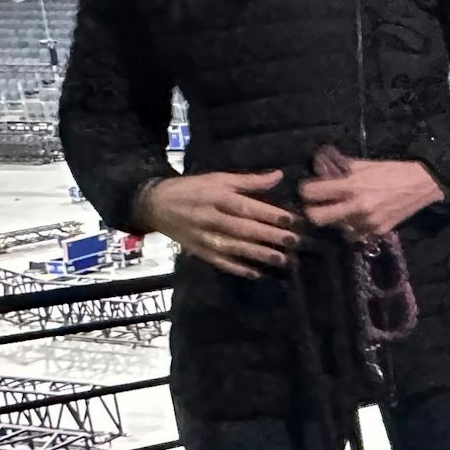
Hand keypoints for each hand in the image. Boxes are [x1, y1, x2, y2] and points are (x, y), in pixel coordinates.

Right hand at [136, 170, 297, 279]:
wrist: (155, 205)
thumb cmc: (192, 189)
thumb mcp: (218, 179)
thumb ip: (249, 181)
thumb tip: (279, 175)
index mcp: (217, 197)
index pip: (246, 207)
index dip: (269, 214)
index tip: (292, 220)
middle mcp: (211, 219)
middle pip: (244, 229)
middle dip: (270, 236)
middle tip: (294, 242)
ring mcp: (204, 237)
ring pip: (235, 248)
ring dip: (260, 255)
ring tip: (283, 259)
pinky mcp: (199, 251)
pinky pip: (220, 262)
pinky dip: (238, 269)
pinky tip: (257, 274)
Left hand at [300, 159, 444, 241]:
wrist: (423, 184)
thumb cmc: (393, 171)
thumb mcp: (365, 164)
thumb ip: (341, 166)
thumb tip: (318, 164)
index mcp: (352, 186)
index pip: (311, 193)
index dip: (306, 190)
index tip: (309, 188)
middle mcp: (356, 207)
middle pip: (316, 218)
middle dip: (312, 210)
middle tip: (318, 204)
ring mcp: (367, 223)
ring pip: (335, 228)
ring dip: (335, 220)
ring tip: (341, 210)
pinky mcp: (377, 233)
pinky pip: (354, 234)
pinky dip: (352, 227)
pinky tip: (357, 218)